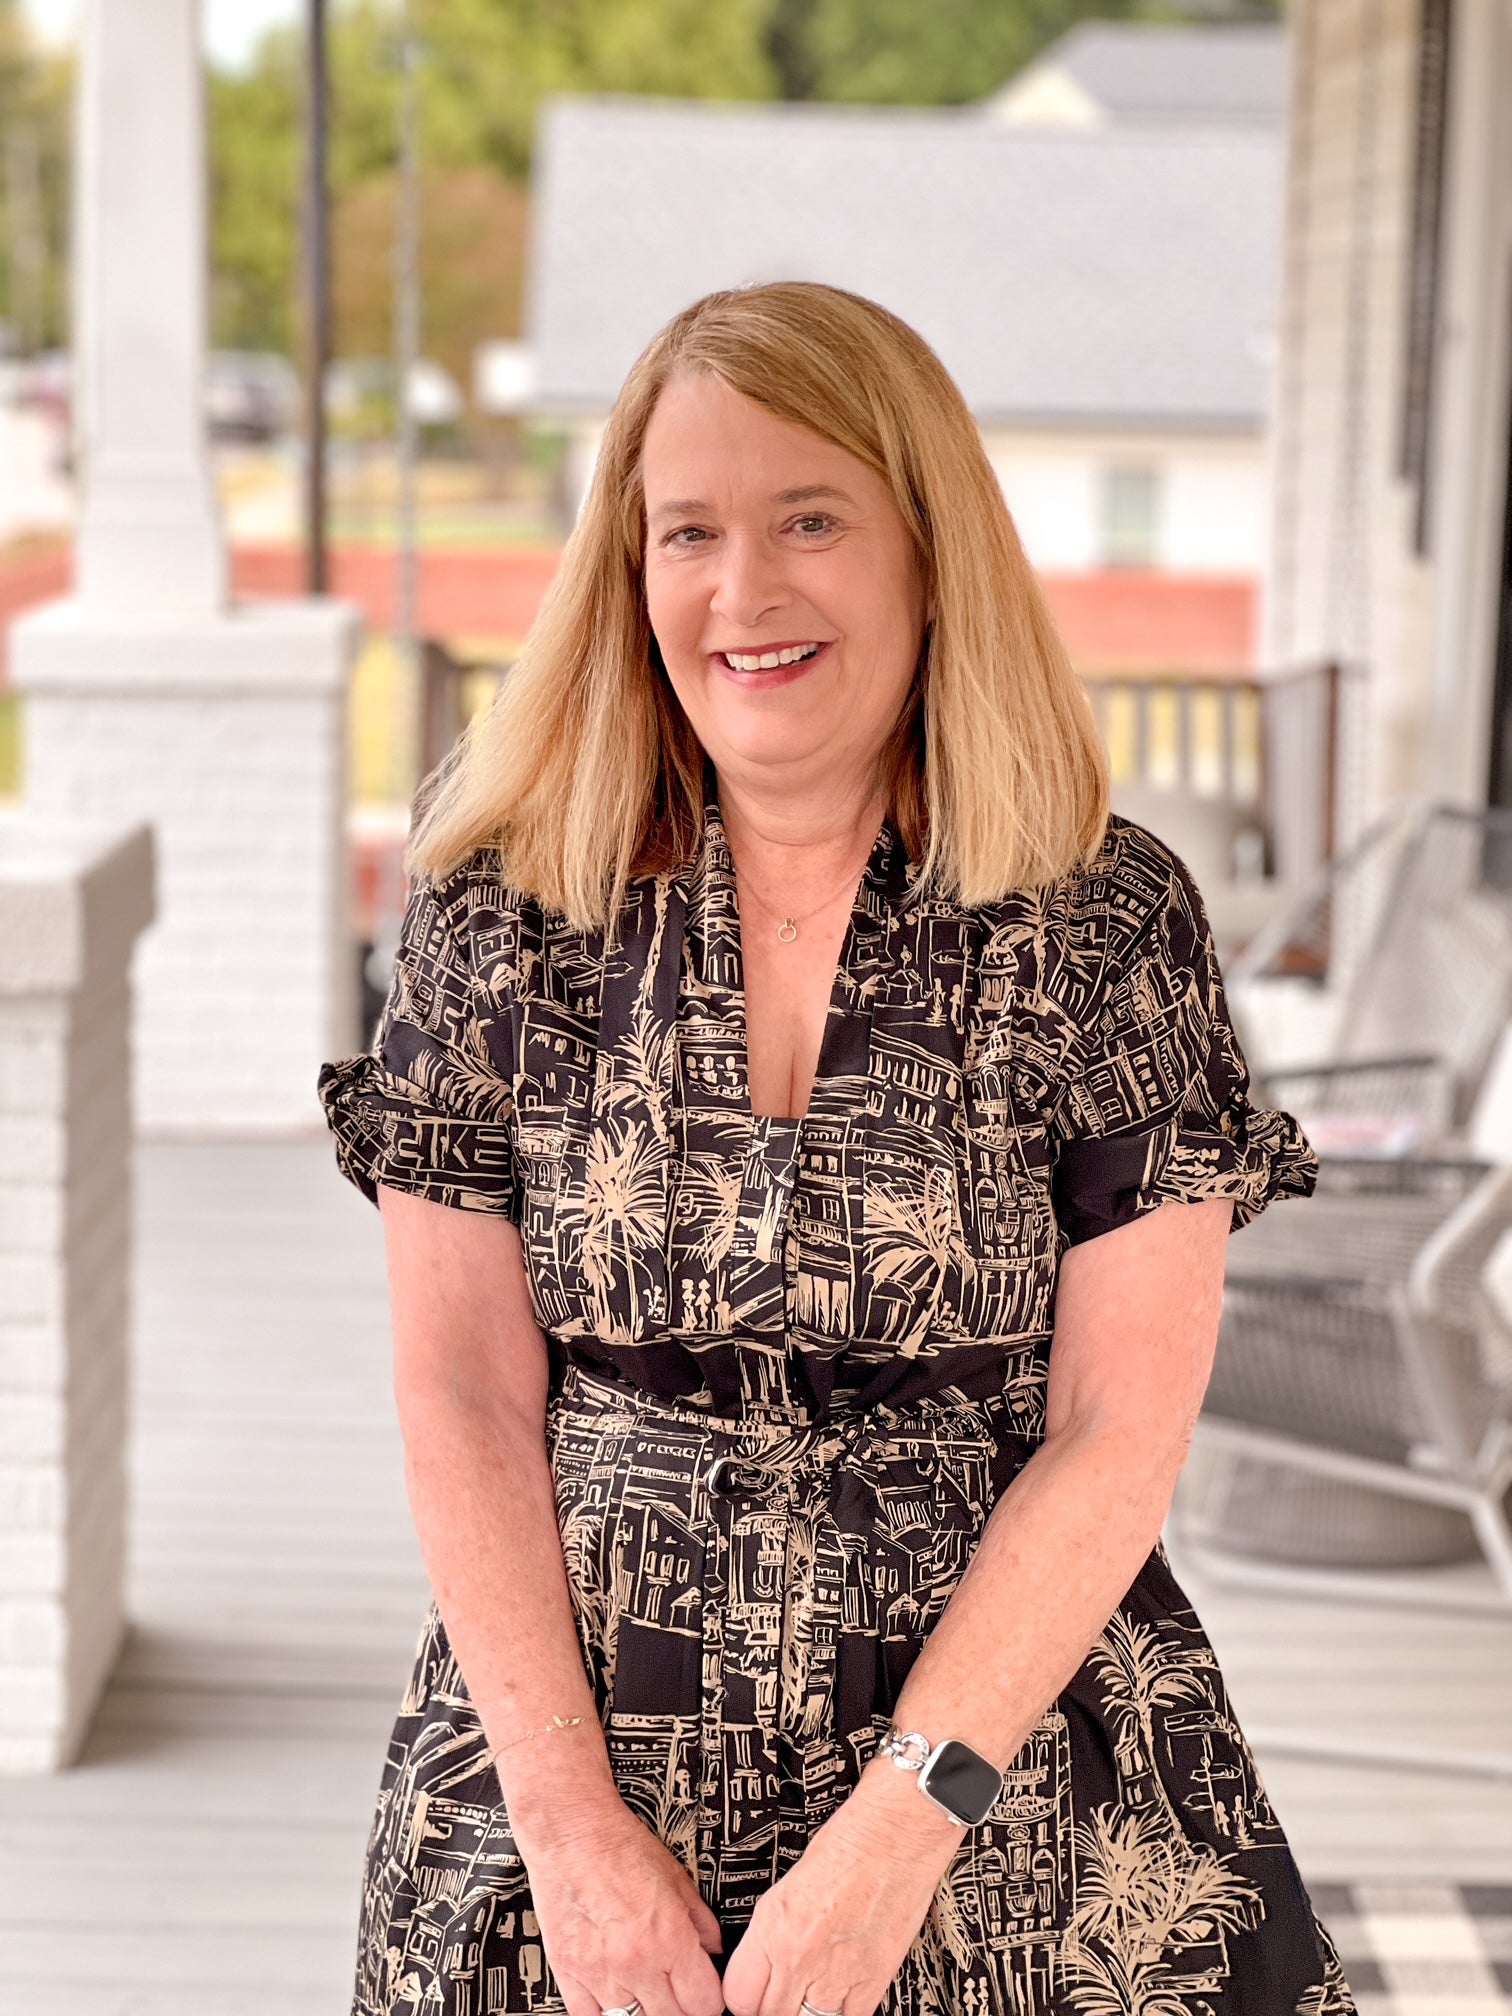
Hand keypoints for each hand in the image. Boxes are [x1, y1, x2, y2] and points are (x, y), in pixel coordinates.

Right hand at [523, 1796, 725, 2015]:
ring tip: (645, 1986)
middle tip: (676, 1988)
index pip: (704, 2002)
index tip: (704, 1989)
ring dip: (644, 2008)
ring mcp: (600, 1972)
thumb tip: (713, 1949)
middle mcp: (636, 1962)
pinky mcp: (568, 1972)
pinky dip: (605, 2010)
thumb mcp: (676, 1876)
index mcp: (670, 1937)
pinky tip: (614, 1992)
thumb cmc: (620, 1845)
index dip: (709, 1997)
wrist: (572, 1832)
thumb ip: (701, 1920)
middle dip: (680, 2005)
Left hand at [720, 1766, 963, 2015]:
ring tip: (812, 1996)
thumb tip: (767, 1966)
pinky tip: (841, 1997)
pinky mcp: (872, 1981)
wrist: (897, 1832)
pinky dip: (842, 2012)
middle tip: (783, 1994)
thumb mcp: (790, 1884)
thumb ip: (774, 1931)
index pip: (739, 1995)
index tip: (752, 1995)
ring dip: (806, 2014)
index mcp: (772, 1924)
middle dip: (773, 2008)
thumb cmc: (850, 1842)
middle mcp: (798, 1954)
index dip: (745, 1998)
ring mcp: (836, 1973)